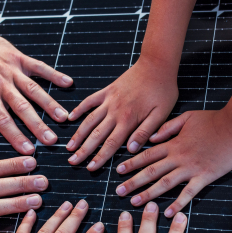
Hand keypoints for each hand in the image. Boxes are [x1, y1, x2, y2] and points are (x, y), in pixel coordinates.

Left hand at [0, 26, 73, 152]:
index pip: (4, 120)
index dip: (17, 137)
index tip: (29, 151)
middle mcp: (1, 83)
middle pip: (23, 108)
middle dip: (38, 125)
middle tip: (52, 140)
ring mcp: (12, 70)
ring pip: (34, 89)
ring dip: (49, 104)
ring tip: (63, 118)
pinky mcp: (19, 58)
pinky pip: (39, 67)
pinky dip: (54, 74)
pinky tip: (68, 83)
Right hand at [66, 56, 177, 170]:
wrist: (157, 64)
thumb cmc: (163, 90)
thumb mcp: (161, 114)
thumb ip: (145, 132)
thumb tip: (130, 150)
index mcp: (129, 120)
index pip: (111, 144)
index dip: (100, 157)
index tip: (90, 168)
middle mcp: (115, 111)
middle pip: (96, 135)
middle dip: (83, 151)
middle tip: (72, 162)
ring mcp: (109, 100)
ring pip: (89, 120)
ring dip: (78, 134)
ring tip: (69, 147)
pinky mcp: (107, 90)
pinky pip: (89, 101)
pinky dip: (79, 109)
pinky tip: (70, 118)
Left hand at [115, 109, 231, 217]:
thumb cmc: (214, 120)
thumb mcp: (186, 117)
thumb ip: (167, 128)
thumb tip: (151, 139)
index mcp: (173, 143)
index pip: (147, 155)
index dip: (131, 164)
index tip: (118, 172)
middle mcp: (178, 157)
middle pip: (151, 172)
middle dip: (133, 182)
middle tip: (118, 192)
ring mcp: (191, 168)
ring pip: (165, 184)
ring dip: (148, 194)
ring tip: (134, 202)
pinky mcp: (205, 177)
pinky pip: (189, 193)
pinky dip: (178, 204)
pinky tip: (168, 213)